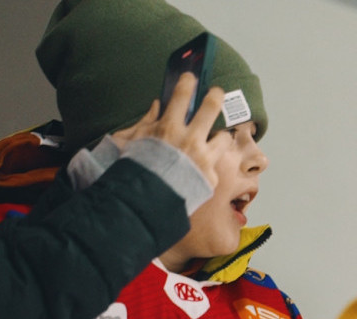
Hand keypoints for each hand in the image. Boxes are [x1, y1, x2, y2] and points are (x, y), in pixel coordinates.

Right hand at [107, 73, 232, 194]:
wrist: (144, 202)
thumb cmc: (135, 170)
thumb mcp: (132, 141)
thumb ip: (146, 122)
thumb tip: (157, 106)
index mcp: (169, 128)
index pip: (182, 95)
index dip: (188, 82)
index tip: (191, 77)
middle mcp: (190, 140)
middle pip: (212, 107)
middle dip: (216, 95)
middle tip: (216, 92)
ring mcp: (203, 159)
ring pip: (224, 137)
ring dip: (219, 137)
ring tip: (213, 140)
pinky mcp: (210, 177)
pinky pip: (216, 166)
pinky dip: (209, 166)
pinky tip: (202, 169)